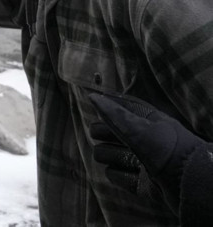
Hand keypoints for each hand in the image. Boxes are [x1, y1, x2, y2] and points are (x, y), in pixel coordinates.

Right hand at [89, 93, 205, 213]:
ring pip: (114, 154)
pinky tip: (115, 171)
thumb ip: (115, 115)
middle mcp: (146, 141)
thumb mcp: (141, 129)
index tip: (92, 102)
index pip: (125, 108)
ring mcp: (145, 163)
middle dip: (104, 132)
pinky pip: (121, 177)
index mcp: (150, 123)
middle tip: (97, 134)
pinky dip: (117, 174)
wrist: (190, 184)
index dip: (109, 105)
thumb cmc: (168, 150)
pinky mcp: (144, 184)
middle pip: (115, 132)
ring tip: (107, 155)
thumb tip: (92, 97)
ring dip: (108, 154)